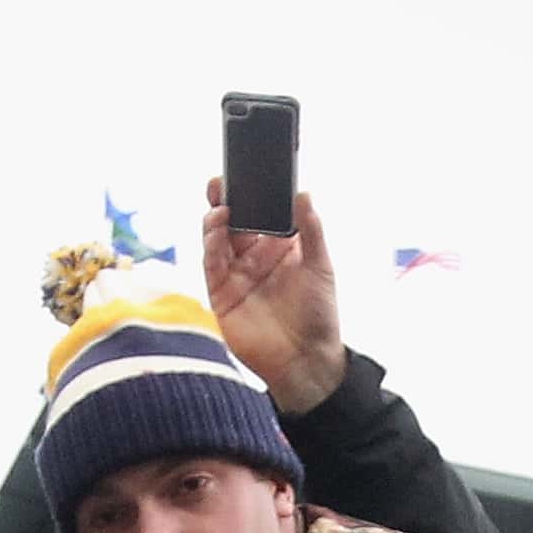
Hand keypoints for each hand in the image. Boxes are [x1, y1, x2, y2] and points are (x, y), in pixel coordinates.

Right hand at [199, 179, 348, 412]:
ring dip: (216, 218)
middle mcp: (255, 256)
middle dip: (226, 199)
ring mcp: (236, 273)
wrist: (305, 361)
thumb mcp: (320, 266)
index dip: (253, 193)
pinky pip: (211, 262)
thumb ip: (310, 229)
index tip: (248, 171)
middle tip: (222, 180)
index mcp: (279, 246)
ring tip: (222, 204)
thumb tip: (304, 192)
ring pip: (218, 237)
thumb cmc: (318, 315)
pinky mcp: (221, 293)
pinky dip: (211, 242)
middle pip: (234, 220)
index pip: (261, 212)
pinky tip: (217, 226)